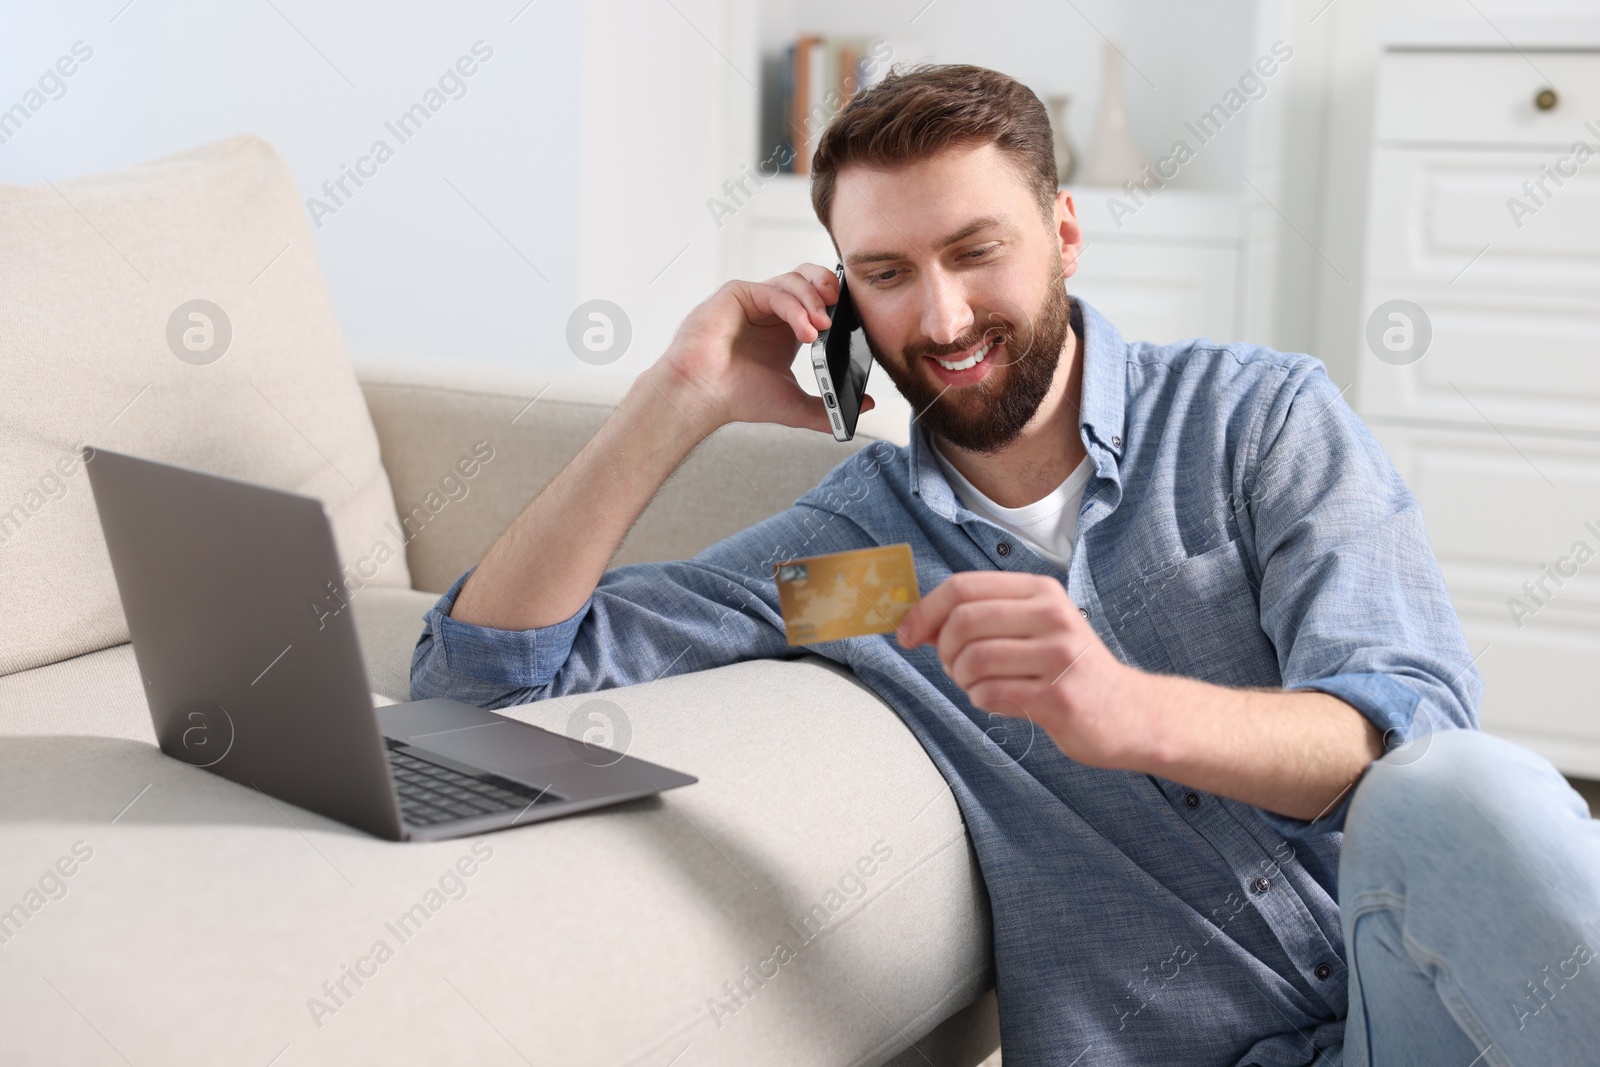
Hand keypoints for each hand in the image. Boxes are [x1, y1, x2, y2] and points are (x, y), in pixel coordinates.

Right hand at [653, 264, 874, 432]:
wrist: (703, 397)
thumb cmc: (738, 398)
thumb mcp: (794, 404)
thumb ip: (830, 407)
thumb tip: (866, 408)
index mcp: (786, 328)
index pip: (820, 299)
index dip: (839, 304)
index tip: (856, 319)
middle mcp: (771, 310)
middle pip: (809, 278)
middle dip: (830, 287)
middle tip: (843, 306)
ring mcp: (754, 299)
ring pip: (794, 280)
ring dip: (815, 301)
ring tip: (822, 327)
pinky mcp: (738, 293)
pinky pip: (775, 290)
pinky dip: (795, 307)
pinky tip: (806, 330)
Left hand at [895, 571, 1156, 770]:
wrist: (1129, 713)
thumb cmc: (1069, 670)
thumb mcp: (1034, 627)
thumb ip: (983, 618)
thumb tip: (917, 621)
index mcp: (1041, 591)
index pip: (964, 587)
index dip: (924, 611)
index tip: (906, 634)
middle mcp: (1053, 616)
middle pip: (963, 621)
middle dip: (943, 649)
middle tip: (952, 666)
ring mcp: (1059, 656)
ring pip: (973, 660)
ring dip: (962, 678)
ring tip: (980, 684)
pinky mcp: (1058, 697)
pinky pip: (990, 694)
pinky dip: (981, 700)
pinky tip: (1001, 700)